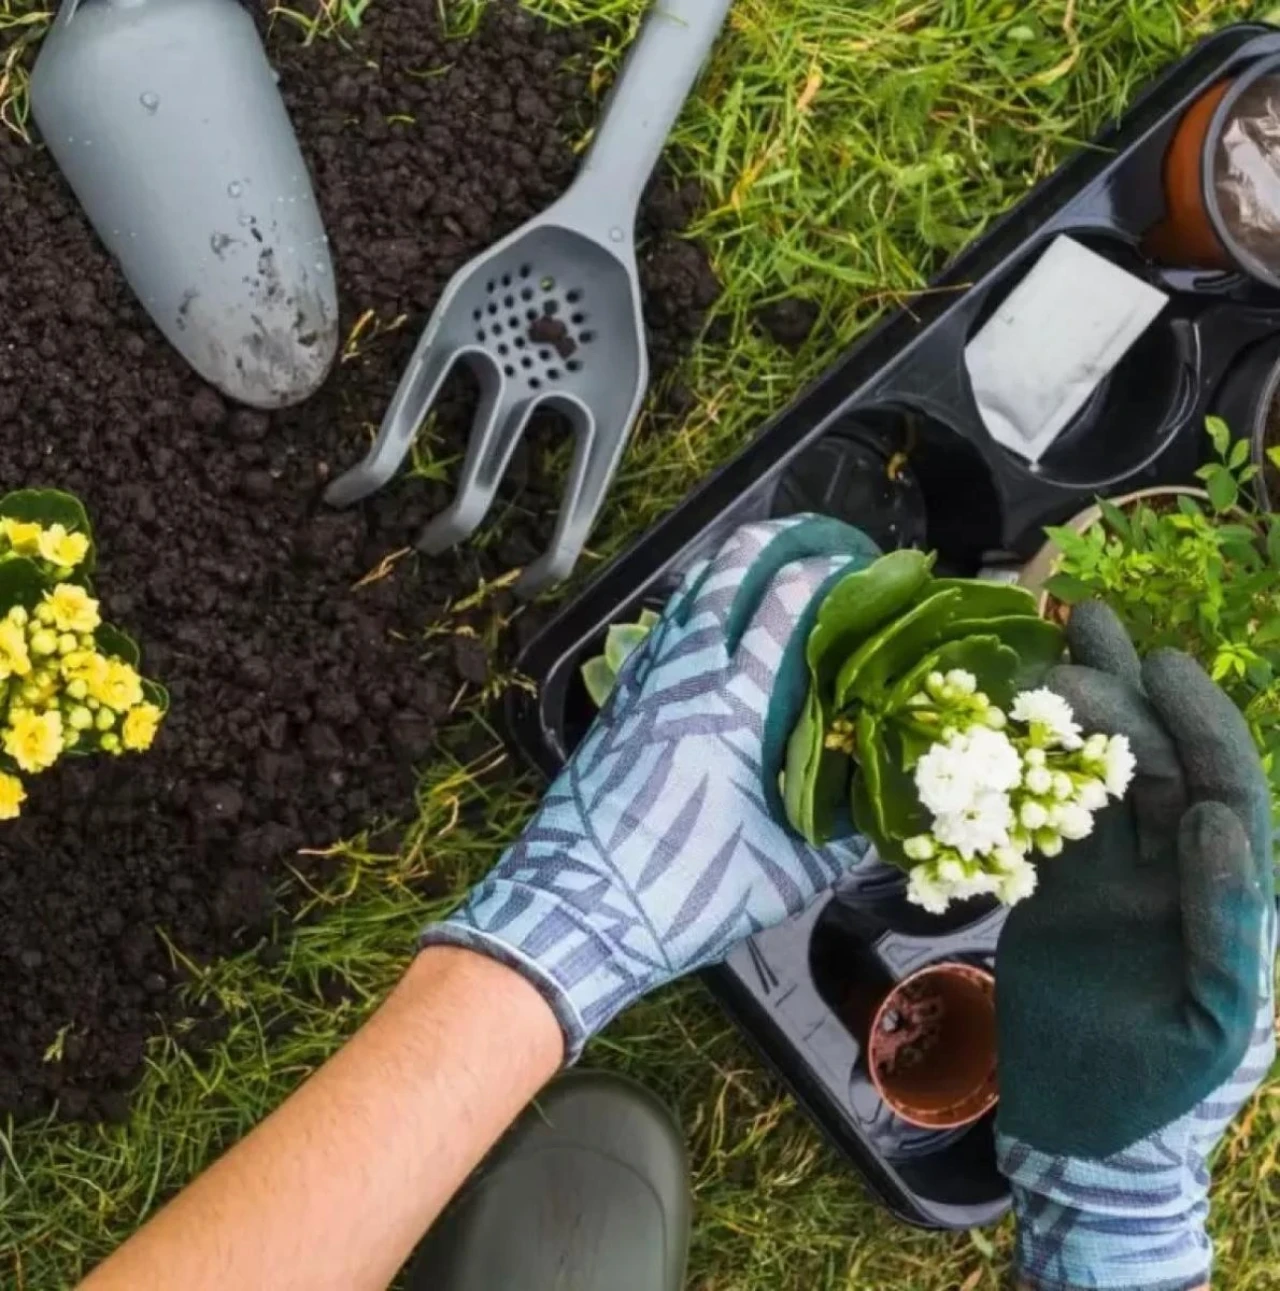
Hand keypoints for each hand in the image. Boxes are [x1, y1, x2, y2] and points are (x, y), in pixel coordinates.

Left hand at [421, 515, 879, 1057]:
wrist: (576, 909)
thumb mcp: (786, 875)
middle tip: (817, 541)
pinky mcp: (617, 703)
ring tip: (769, 567)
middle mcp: (686, 675)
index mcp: (736, 705)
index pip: (788, 602)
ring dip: (730, 568)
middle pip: (730, 569)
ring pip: (688, 594)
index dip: (828, 570)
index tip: (864, 567)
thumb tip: (881, 815)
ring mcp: (643, 683)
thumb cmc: (683, 892)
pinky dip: (692, 610)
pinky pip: (660, 632)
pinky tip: (709, 628)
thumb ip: (842, 838)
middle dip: (778, 539)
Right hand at [996, 602, 1274, 1290]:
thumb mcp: (1215, 1023)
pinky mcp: (1059, 892)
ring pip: (1099, 779)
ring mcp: (1114, 879)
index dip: (1198, 723)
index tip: (1161, 664)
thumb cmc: (1164, 1093)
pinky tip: (1006, 724)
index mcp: (1227, 897)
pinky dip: (1027, 770)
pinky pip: (1045, 818)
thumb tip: (1213, 821)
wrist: (1085, 1137)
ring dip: (1078, 714)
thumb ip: (1228, 923)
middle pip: (1156, 764)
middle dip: (1127, 694)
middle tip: (1083, 627)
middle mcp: (1174, 873)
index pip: (1222, 790)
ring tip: (1049, 644)